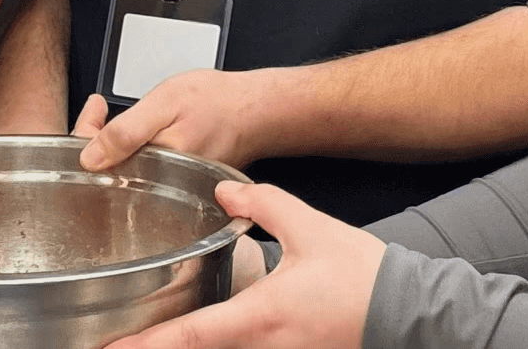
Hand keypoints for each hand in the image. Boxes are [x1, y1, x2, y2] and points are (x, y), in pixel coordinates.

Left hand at [74, 67, 286, 170]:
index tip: (94, 110)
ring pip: (123, 173)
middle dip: (94, 143)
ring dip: (110, 148)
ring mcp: (170, 189)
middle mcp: (163, 188)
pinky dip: (130, 153)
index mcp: (157, 169)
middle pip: (108, 173)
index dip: (86, 137)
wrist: (256, 111)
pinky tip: (130, 137)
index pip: (100, 167)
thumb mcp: (165, 103)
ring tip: (106, 120)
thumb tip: (90, 159)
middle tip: (97, 111)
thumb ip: (127, 131)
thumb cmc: (217, 102)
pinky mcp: (176, 185)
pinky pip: (141, 172)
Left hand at [105, 182, 383, 348]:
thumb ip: (263, 206)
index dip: (146, 346)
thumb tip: (224, 195)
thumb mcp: (310, 228)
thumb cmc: (362, 276)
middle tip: (120, 343)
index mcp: (261, 315)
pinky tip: (201, 339)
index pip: (190, 337)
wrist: (407, 312)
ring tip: (154, 340)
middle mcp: (263, 348)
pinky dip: (218, 348)